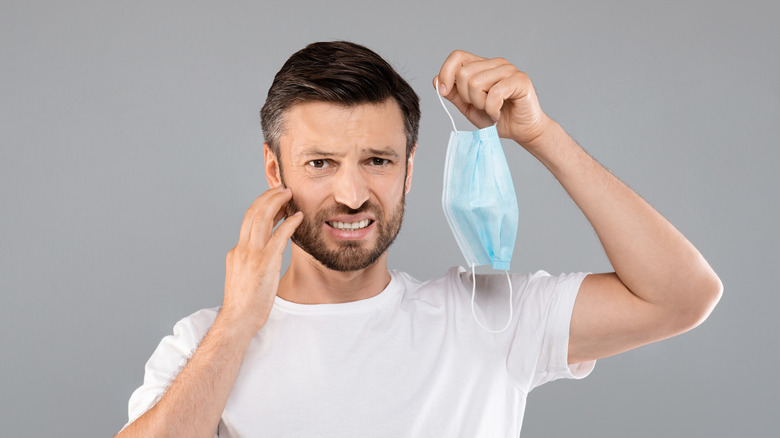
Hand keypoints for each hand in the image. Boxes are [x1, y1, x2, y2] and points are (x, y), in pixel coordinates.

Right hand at [222, 187, 302, 333]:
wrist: (238, 320)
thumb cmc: (244, 304)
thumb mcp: (243, 277)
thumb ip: (250, 262)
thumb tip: (260, 255)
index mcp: (236, 251)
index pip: (248, 221)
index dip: (261, 205)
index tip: (273, 199)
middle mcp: (241, 248)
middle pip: (253, 212)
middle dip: (267, 197)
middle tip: (281, 189)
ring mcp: (252, 254)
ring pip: (262, 217)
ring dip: (276, 202)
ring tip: (288, 194)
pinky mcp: (265, 262)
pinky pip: (278, 235)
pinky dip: (288, 223)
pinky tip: (298, 217)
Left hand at [434, 50, 552, 148]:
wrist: (521, 131)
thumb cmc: (496, 118)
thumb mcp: (469, 108)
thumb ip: (454, 94)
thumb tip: (436, 80)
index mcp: (482, 66)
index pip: (457, 56)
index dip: (446, 73)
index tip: (444, 92)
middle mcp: (495, 63)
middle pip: (463, 73)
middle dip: (466, 97)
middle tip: (481, 107)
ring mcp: (509, 69)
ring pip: (476, 83)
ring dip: (480, 104)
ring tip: (491, 110)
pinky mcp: (521, 80)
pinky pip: (494, 93)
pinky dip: (492, 109)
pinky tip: (498, 113)